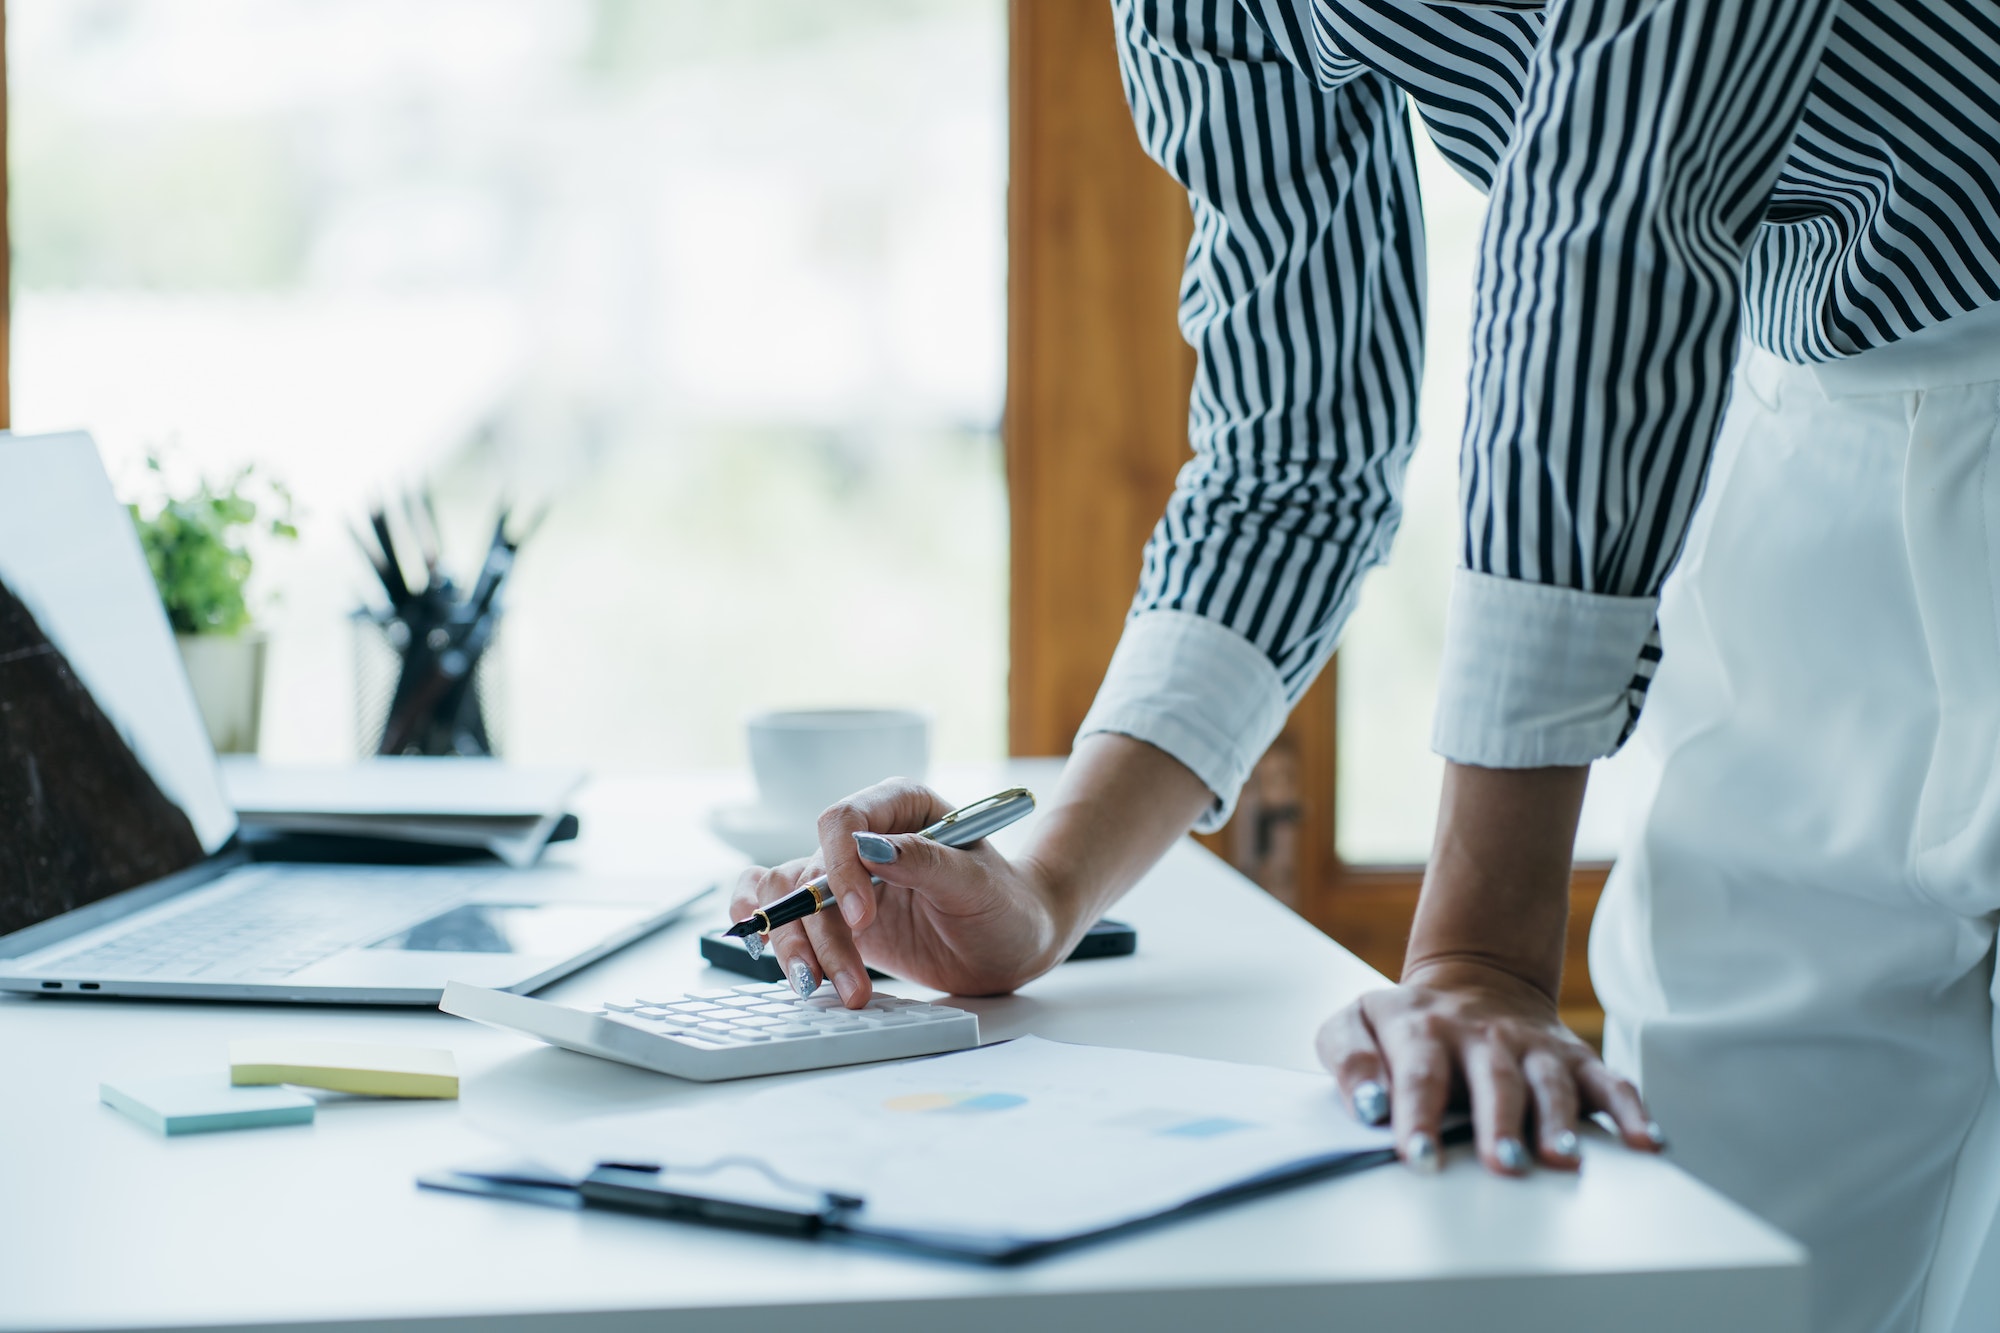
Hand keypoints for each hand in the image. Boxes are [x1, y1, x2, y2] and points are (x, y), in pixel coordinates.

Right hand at [726, 779, 1075, 1007]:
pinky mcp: (838, 917)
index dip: (840, 867)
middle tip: (842, 980)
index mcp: (902, 808)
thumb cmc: (1006, 905)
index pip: (844, 820)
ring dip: (795, 946)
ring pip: (793, 900)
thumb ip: (925, 861)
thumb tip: (870, 847)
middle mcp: (867, 838)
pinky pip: (791, 918)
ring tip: (820, 988)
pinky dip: (777, 936)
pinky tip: (771, 956)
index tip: (859, 918)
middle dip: (817, 929)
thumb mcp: (977, 884)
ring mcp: (848, 879)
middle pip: (812, 870)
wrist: (1012, 946)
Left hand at [1316, 958, 1663, 1174]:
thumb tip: (1366, 1105)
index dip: (1417, 1113)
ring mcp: (1531, 1046)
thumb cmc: (1406, 1025)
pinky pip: (1608, 1082)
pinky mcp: (1571, 1058)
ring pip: (1550, 1083)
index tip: (1418, 1155)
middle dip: (1497, 1123)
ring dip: (1558, 1121)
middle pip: (1492, 1079)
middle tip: (1501, 1164)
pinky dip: (1631, 1111)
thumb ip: (1348, 1059)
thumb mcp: (1356, 1023)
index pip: (1418, 1073)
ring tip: (1562, 1159)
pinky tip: (1647, 1143)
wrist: (1472, 980)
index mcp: (1421, 1029)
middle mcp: (1480, 1037)